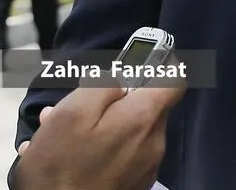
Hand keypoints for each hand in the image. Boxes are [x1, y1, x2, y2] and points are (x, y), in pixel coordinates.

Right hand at [12, 80, 185, 189]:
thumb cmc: (60, 170)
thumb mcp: (72, 113)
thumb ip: (102, 85)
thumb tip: (120, 77)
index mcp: (144, 119)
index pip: (175, 79)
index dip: (160, 63)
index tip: (140, 60)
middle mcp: (154, 143)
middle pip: (146, 106)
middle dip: (116, 99)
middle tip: (80, 103)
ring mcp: (145, 167)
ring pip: (130, 131)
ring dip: (102, 125)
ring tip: (61, 132)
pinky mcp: (133, 185)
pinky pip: (122, 154)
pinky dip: (102, 147)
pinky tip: (71, 154)